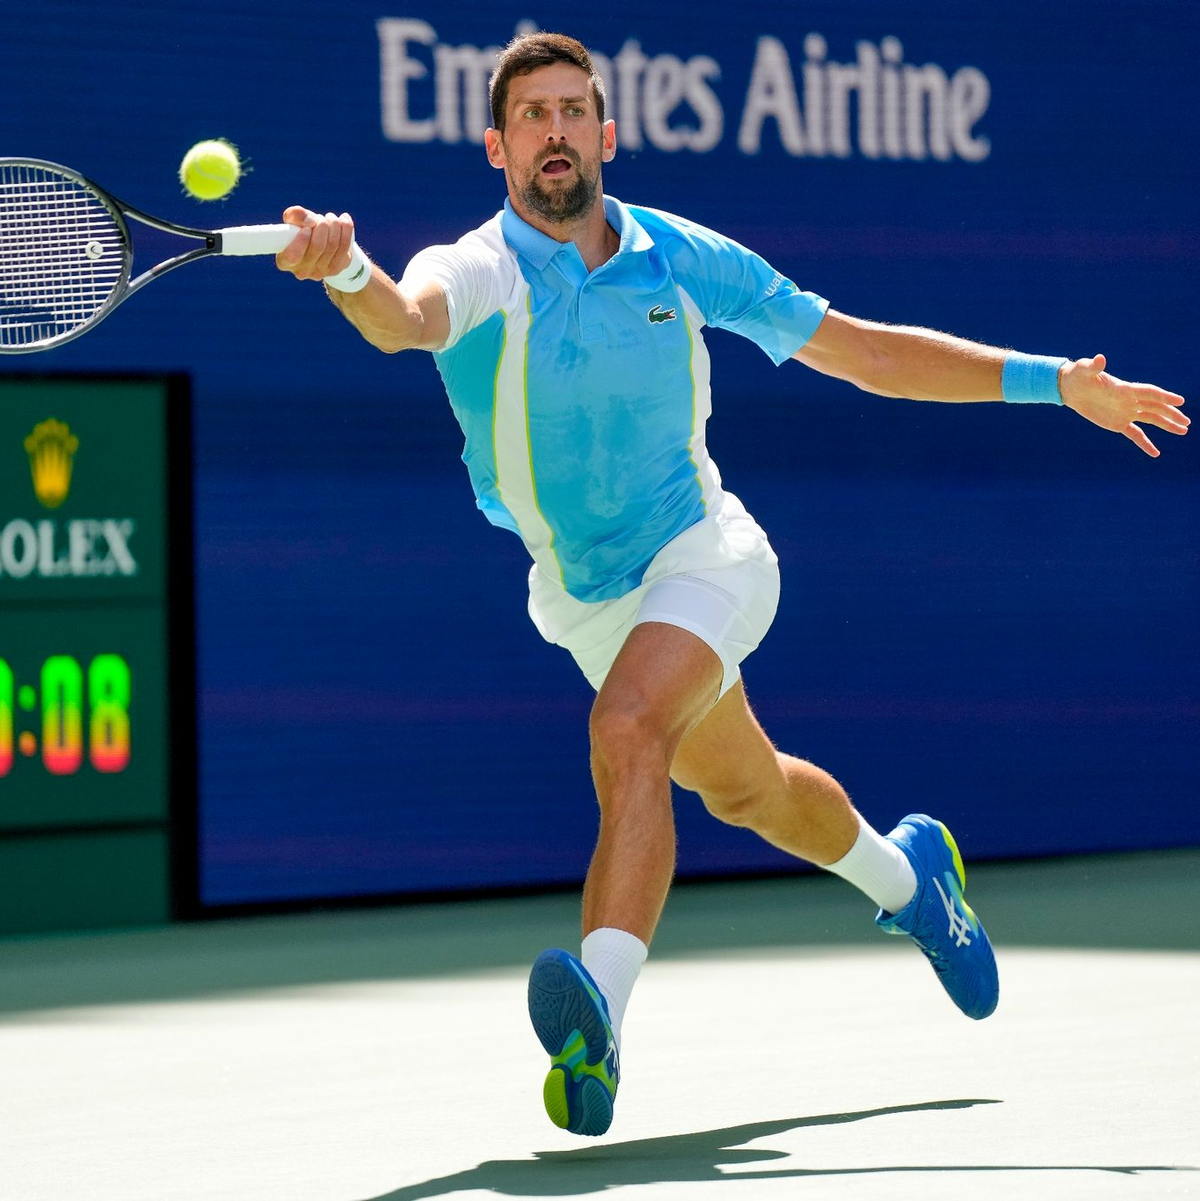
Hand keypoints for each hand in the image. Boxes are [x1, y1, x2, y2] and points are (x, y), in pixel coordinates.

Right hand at [274, 206, 355, 281]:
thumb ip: (295, 215)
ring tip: (330, 218)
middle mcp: (302, 271)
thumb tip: (311, 221)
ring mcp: (320, 273)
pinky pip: (345, 246)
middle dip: (322, 225)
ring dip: (334, 225)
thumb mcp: (293, 221)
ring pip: (333, 244)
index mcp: (285, 261)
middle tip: (320, 218)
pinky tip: (344, 219)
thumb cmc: (300, 231)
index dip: (302, 240)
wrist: (319, 245)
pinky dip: (346, 229)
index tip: (307, 228)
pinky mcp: (335, 269)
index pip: (293, 255)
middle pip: (318, 245)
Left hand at [1060, 354, 1187, 457]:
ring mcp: (1126, 412)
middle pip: (1155, 407)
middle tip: (1187, 421)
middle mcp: (1130, 400)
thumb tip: (1099, 358)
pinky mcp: (1117, 424)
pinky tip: (1156, 453)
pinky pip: (1135, 434)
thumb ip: (1094, 366)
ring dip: (1167, 425)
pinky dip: (1145, 443)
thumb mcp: (1084, 370)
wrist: (1071, 388)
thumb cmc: (1079, 375)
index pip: (1149, 393)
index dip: (1164, 397)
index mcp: (1125, 388)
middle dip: (1171, 414)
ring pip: (1151, 419)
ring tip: (1183, 430)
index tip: (1180, 401)